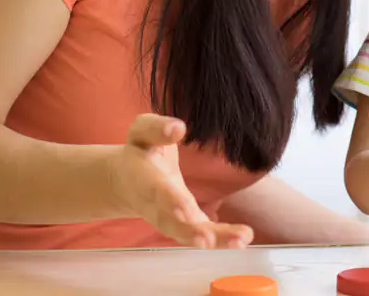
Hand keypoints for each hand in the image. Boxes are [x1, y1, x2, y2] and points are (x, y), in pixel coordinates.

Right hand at [110, 113, 254, 248]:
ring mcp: (169, 218)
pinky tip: (242, 238)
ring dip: (212, 239)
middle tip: (207, 239)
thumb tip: (178, 128)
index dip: (170, 200)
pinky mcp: (185, 223)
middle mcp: (155, 205)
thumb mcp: (142, 131)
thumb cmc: (140, 150)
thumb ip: (157, 128)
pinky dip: (220, 239)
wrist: (125, 180)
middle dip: (188, 231)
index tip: (186, 209)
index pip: (156, 190)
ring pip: (187, 233)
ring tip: (239, 240)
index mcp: (143, 177)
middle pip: (170, 222)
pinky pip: (201, 234)